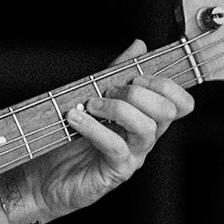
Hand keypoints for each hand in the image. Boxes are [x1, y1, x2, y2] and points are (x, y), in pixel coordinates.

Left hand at [3, 40, 193, 223]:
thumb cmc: (69, 140)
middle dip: (137, 92)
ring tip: (90, 104)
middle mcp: (144, 139)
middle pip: (166, 111)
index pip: (180, 103)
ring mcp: (132, 157)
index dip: (165, 84)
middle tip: (108, 90)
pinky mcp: (114, 173)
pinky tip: (76, 119)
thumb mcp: (93, 97)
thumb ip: (117, 72)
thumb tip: (140, 45)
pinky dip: (94, 127)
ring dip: (117, 107)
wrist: (43, 177)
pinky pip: (115, 146)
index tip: (136, 76)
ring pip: (146, 127)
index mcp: (145, 120)